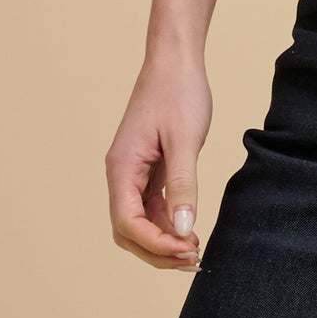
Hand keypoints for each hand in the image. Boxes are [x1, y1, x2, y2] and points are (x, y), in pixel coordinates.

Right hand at [105, 55, 212, 270]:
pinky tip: (189, 226)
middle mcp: (121, 174)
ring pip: (139, 221)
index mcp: (121, 168)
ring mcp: (133, 171)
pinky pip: (150, 205)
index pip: (128, 223)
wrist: (175, 59)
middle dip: (157, 250)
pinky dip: (167, 221)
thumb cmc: (178, 92)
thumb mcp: (185, 139)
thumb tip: (184, 230)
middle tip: (193, 258)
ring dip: (163, 239)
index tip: (189, 249)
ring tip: (195, 248)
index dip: (156, 244)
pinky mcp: (147, 167)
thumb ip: (183, 185)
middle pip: (128, 231)